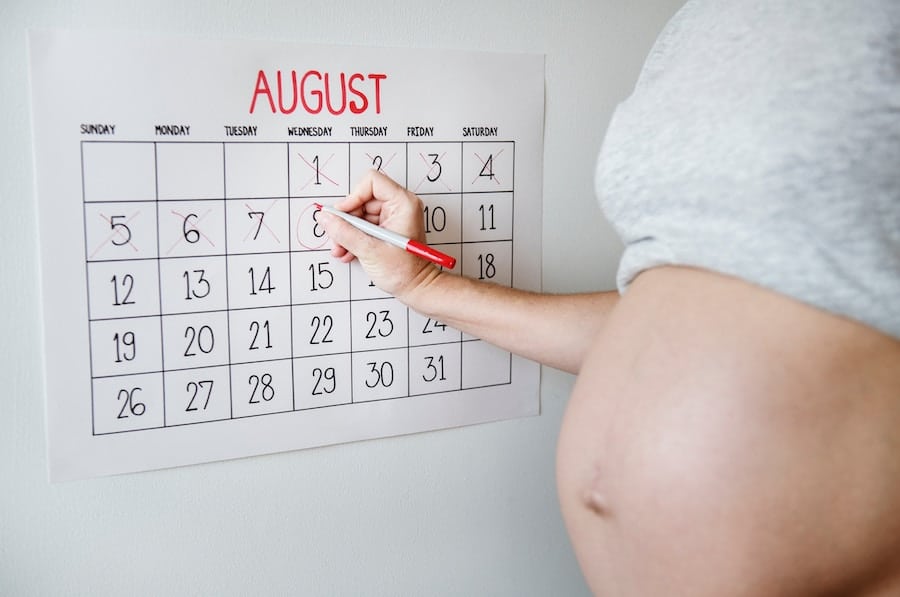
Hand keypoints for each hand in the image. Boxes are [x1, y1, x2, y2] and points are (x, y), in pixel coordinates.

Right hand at [319, 169, 439, 299]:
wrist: (416, 289)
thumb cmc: (405, 272)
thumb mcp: (370, 251)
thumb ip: (344, 233)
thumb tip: (325, 218)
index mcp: (403, 203)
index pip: (372, 181)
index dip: (353, 196)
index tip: (344, 215)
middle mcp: (398, 206)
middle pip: (361, 198)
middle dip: (346, 220)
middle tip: (338, 238)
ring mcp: (391, 217)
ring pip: (358, 213)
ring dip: (346, 232)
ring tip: (341, 249)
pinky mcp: (385, 228)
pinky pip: (362, 225)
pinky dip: (352, 237)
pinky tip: (347, 252)